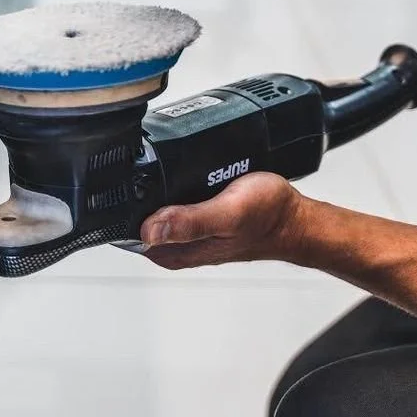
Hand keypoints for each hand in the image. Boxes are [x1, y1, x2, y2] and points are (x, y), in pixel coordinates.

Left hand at [141, 173, 302, 270]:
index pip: (127, 232)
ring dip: (154, 184)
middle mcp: (176, 243)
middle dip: (137, 190)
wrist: (294, 216)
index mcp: (175, 252)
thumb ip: (190, 222)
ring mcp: (185, 229)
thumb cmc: (268, 217)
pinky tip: (180, 170)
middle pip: (135, 215)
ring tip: (167, 163)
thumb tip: (150, 229)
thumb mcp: (228, 214)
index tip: (127, 181)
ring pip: (152, 204)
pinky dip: (171, 182)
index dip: (122, 206)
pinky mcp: (196, 214)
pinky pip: (171, 197)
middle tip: (152, 165)